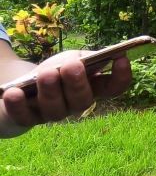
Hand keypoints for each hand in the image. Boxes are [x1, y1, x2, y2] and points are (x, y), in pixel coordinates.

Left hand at [1, 51, 131, 133]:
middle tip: (72, 65)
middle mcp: (75, 105)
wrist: (21, 87)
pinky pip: (23, 117)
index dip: (121, 77)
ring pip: (55, 109)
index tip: (122, 58)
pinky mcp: (27, 119)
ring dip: (51, 90)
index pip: (114, 88)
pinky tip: (14, 92)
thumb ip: (84, 58)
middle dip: (77, 83)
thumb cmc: (54, 71)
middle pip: (84, 100)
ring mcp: (52, 114)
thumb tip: (101, 56)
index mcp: (92, 88)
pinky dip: (18, 105)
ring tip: (46, 73)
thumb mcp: (70, 59)